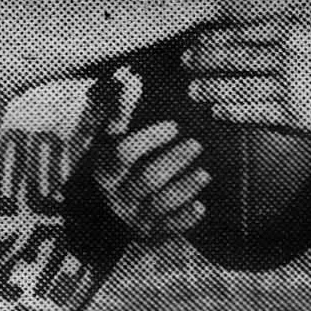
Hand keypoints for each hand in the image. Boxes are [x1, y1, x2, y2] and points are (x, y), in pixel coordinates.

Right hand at [78, 68, 212, 235]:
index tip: (175, 126)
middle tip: (197, 144)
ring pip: (160, 203)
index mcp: (105, 168)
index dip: (151, 138)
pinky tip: (201, 206)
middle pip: (147, 178)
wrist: (108, 214)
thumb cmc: (118, 165)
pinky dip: (184, 219)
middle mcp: (116, 194)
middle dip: (174, 160)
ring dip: (184, 187)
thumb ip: (120, 110)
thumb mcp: (111, 138)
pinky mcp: (149, 233)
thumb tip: (130, 77)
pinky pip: (168, 229)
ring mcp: (133, 216)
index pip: (125, 152)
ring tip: (205, 172)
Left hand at [185, 7, 310, 133]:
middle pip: (233, 57)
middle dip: (203, 60)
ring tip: (193, 90)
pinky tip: (215, 112)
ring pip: (237, 87)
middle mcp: (288, 56)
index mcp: (293, 29)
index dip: (213, 33)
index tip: (193, 35)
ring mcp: (290, 87)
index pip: (242, 30)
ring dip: (210, 89)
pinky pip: (252, 113)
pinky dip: (229, 112)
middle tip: (183, 60)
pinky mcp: (292, 115)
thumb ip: (292, 7)